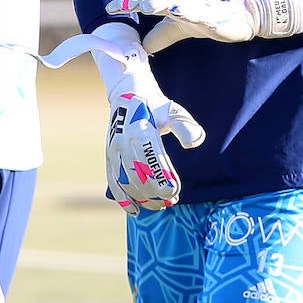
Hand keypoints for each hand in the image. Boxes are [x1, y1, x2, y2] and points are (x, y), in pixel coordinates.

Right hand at [91, 24, 204, 214]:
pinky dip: (123, 199)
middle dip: (155, 192)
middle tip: (171, 200)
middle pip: (139, 176)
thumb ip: (185, 126)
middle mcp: (124, 140)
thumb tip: (193, 143)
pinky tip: (136, 210)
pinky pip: (113, 181)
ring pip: (126, 182)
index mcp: (141, 129)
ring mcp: (113, 149)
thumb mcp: (172, 111)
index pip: (152, 161)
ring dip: (143, 197)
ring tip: (159, 205)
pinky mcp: (108, 156)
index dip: (163, 180)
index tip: (176, 191)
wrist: (127, 92)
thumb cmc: (154, 104)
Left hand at [108, 0, 259, 52]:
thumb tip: (141, 48)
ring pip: (175, 1)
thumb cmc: (206, 19)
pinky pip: (199, 12)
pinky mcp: (212, 14)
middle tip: (121, 3)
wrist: (240, 18)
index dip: (128, 2)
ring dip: (159, 1)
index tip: (110, 8)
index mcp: (171, 2)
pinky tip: (178, 10)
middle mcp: (180, 0)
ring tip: (144, 5)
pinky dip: (188, 10)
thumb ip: (159, 36)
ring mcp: (196, 5)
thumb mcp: (178, 29)